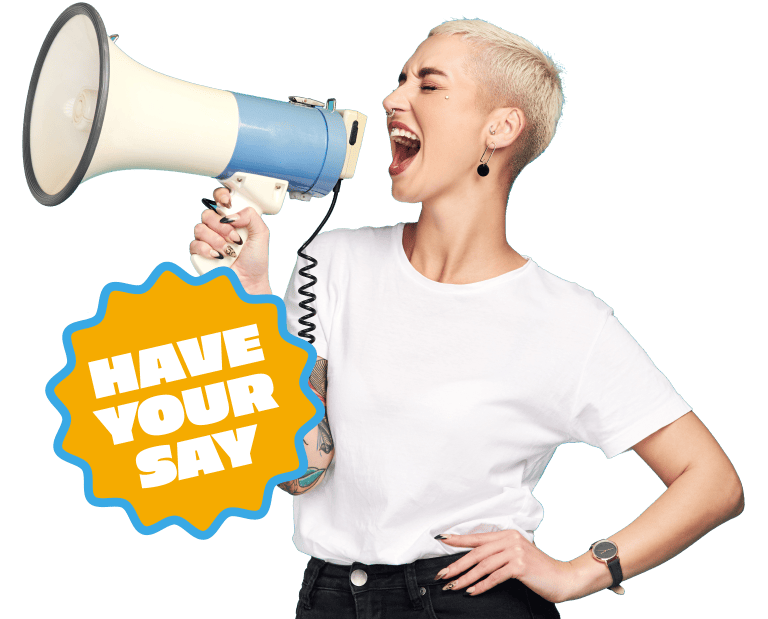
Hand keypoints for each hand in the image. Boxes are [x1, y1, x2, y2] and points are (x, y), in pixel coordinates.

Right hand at [190, 187, 271, 293]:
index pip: (220, 199)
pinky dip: (207, 250)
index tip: (227, 203)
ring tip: (229, 251)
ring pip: (199, 228)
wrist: (249, 282)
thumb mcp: (261, 233)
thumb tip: (231, 214)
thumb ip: (250, 216)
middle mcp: (218, 227)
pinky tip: (218, 256)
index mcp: (232, 219)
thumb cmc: (255, 260)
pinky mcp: (199, 253)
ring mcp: (207, 240)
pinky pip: (194, 244)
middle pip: (207, 214)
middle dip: (222, 226)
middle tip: (235, 238)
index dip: (221, 196)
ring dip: (217, 240)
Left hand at [434, 530, 574, 603]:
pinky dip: (482, 585)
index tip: (440, 539)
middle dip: (456, 565)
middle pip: (476, 553)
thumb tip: (473, 560)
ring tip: (453, 586)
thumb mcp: (516, 555)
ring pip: (483, 566)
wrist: (562, 578)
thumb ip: (498, 553)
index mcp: (507, 534)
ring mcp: (515, 551)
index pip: (477, 537)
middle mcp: (510, 539)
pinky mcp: (520, 566)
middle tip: (442, 575)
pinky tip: (472, 591)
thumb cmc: (538, 569)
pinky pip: (495, 577)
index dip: (457, 539)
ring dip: (466, 578)